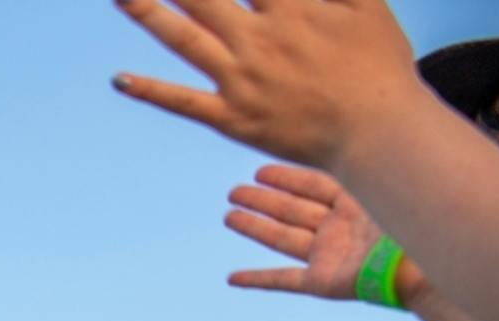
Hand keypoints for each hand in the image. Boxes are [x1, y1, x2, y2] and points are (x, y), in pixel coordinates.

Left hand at [113, 0, 420, 169]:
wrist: (377, 130)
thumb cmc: (379, 65)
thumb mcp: (367, 3)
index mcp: (291, 8)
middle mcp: (259, 39)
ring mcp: (242, 79)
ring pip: (184, 39)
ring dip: (147, 14)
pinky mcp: (232, 117)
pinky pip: (182, 102)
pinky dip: (149, 91)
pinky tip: (119, 80)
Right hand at [226, 163, 409, 300]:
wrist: (427, 266)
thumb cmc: (418, 222)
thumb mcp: (389, 183)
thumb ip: (365, 165)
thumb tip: (350, 127)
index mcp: (357, 203)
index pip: (315, 185)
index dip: (287, 177)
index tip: (260, 170)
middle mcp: (339, 228)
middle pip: (292, 210)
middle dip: (263, 200)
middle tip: (235, 191)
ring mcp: (330, 255)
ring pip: (282, 238)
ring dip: (254, 227)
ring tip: (230, 215)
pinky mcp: (324, 282)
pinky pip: (284, 280)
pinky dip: (257, 280)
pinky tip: (234, 278)